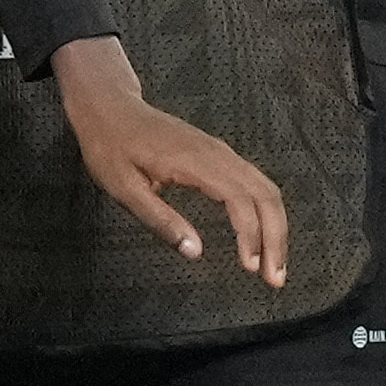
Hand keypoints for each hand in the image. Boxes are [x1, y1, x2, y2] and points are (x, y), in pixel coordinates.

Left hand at [58, 39, 289, 282]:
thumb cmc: (110, 148)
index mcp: (194, 162)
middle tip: (275, 277)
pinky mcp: (220, 155)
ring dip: (276, 227)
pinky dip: (265, 211)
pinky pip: (255, 183)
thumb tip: (195, 251)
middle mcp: (217, 154)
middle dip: (276, 238)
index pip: (240, 200)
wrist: (110, 107)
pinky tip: (262, 235)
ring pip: (265, 189)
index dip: (251, 235)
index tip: (250, 267)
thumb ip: (159, 219)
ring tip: (273, 264)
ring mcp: (221, 152)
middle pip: (265, 195)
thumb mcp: (123, 188)